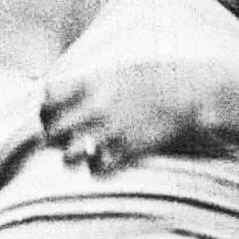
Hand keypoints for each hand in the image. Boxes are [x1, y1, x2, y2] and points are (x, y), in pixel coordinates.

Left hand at [39, 59, 235, 173]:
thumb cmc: (160, 77)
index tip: (50, 111)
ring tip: (79, 153)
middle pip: (52, 129)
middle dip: (53, 135)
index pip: (47, 96)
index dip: (45, 107)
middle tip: (62, 137)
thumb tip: (68, 88)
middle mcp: (97, 107)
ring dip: (71, 155)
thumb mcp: (121, 68)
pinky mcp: (128, 150)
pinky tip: (103, 160)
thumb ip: (93, 80)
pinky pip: (96, 169)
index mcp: (94, 81)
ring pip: (69, 155)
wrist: (193, 93)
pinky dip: (96, 167)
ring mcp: (112, 130)